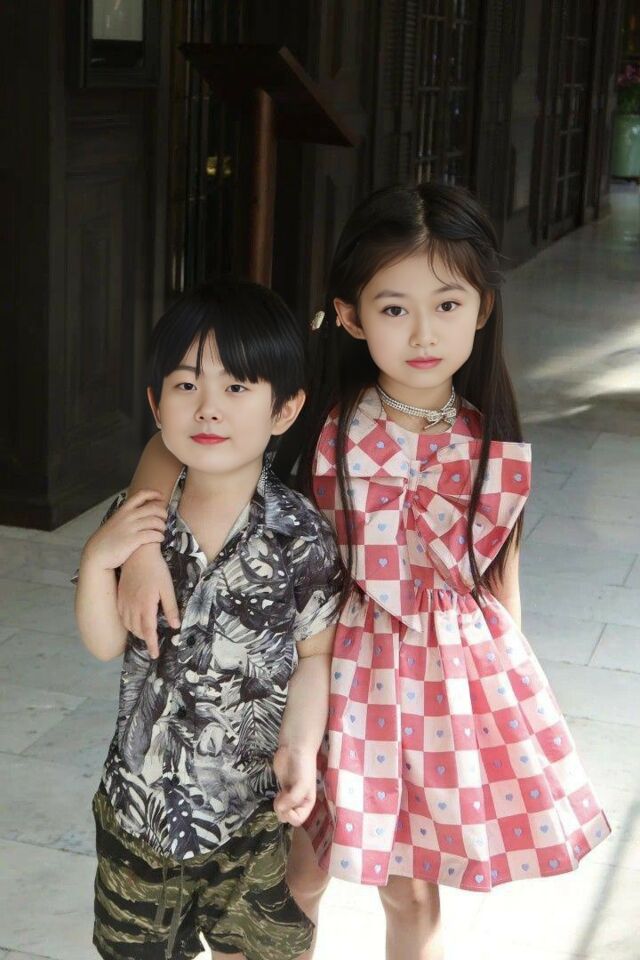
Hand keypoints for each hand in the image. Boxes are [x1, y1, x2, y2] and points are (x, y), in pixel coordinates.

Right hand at [83, 490, 166, 572]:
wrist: (97, 554)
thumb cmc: (107, 540)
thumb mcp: (115, 522)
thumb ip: (126, 516)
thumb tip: (139, 512)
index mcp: (123, 510)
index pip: (140, 495)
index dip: (153, 494)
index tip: (161, 497)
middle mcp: (128, 516)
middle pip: (152, 509)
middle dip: (162, 513)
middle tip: (165, 519)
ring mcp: (131, 528)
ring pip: (155, 522)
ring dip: (162, 526)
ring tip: (162, 531)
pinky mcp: (133, 540)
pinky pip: (152, 535)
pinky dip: (159, 536)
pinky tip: (160, 538)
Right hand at [118, 543, 179, 659]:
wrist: (138, 554)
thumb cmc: (156, 569)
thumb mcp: (168, 588)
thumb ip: (171, 608)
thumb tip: (175, 625)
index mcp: (146, 605)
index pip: (148, 631)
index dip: (152, 645)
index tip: (154, 655)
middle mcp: (132, 606)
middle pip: (137, 630)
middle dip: (146, 638)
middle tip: (154, 641)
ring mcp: (124, 601)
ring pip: (128, 624)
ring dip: (137, 631)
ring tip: (146, 632)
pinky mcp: (119, 596)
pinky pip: (122, 615)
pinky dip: (128, 622)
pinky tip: (134, 620)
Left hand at [273, 745, 317, 826]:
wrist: (295, 749)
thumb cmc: (303, 767)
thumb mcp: (302, 784)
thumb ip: (292, 799)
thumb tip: (280, 809)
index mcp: (307, 803)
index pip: (297, 820)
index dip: (290, 816)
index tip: (285, 804)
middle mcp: (299, 802)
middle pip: (288, 818)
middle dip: (282, 811)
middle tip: (282, 797)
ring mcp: (290, 797)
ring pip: (281, 811)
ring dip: (278, 806)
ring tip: (280, 794)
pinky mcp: (282, 790)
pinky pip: (278, 803)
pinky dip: (276, 801)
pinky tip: (278, 792)